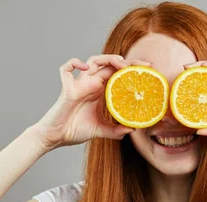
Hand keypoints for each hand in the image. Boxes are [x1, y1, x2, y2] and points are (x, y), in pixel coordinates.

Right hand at [29, 55, 151, 150]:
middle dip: (127, 62)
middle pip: (110, 64)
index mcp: (100, 91)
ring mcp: (79, 84)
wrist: (57, 137)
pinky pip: (66, 69)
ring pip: (93, 61)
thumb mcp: (101, 130)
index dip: (132, 70)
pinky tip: (86, 68)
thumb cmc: (75, 130)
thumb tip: (132, 129)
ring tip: (121, 64)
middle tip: (143, 66)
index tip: (148, 71)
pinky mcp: (67, 88)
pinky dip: (74, 63)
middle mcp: (90, 84)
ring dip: (108, 58)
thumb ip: (116, 130)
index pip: (118, 74)